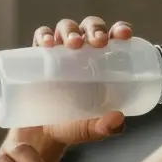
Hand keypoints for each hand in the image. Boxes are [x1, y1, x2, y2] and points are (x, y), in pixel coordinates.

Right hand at [19, 17, 134, 146]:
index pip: (114, 37)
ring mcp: (59, 51)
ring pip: (66, 27)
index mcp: (102, 61)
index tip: (123, 35)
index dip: (120, 30)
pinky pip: (40, 37)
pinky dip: (43, 35)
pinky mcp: (38, 55)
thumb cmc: (72, 125)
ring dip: (71, 30)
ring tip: (73, 44)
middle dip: (95, 29)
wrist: (41, 134)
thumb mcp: (90, 128)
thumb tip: (118, 120)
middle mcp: (82, 50)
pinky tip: (46, 44)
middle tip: (98, 43)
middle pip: (90, 27)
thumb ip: (104, 126)